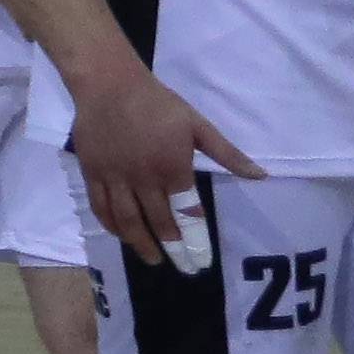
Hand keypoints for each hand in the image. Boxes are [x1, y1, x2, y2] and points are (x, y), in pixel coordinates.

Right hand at [67, 61, 260, 262]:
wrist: (109, 86)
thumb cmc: (159, 104)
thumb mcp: (198, 125)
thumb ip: (227, 154)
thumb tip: (259, 175)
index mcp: (172, 166)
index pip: (185, 212)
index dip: (194, 239)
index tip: (200, 260)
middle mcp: (143, 178)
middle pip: (157, 221)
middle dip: (171, 248)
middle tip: (182, 268)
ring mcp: (115, 178)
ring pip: (126, 220)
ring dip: (140, 244)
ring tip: (152, 260)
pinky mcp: (93, 174)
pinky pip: (101, 207)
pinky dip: (111, 225)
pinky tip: (121, 235)